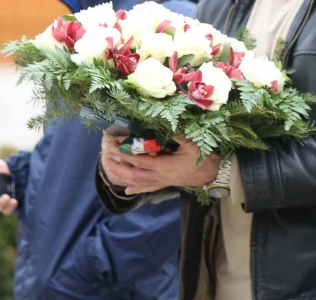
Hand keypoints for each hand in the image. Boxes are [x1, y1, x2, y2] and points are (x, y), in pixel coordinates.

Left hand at [100, 131, 218, 195]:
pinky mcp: (164, 183)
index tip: (114, 146)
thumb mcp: (191, 144)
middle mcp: (159, 176)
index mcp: (164, 166)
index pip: (140, 161)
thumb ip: (177, 135)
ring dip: (122, 176)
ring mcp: (161, 181)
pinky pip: (147, 188)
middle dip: (118, 166)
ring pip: (137, 182)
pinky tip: (127, 191)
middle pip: (133, 174)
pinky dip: (136, 189)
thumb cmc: (201, 158)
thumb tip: (166, 124)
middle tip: (106, 157)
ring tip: (109, 168)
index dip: (125, 154)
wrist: (209, 173)